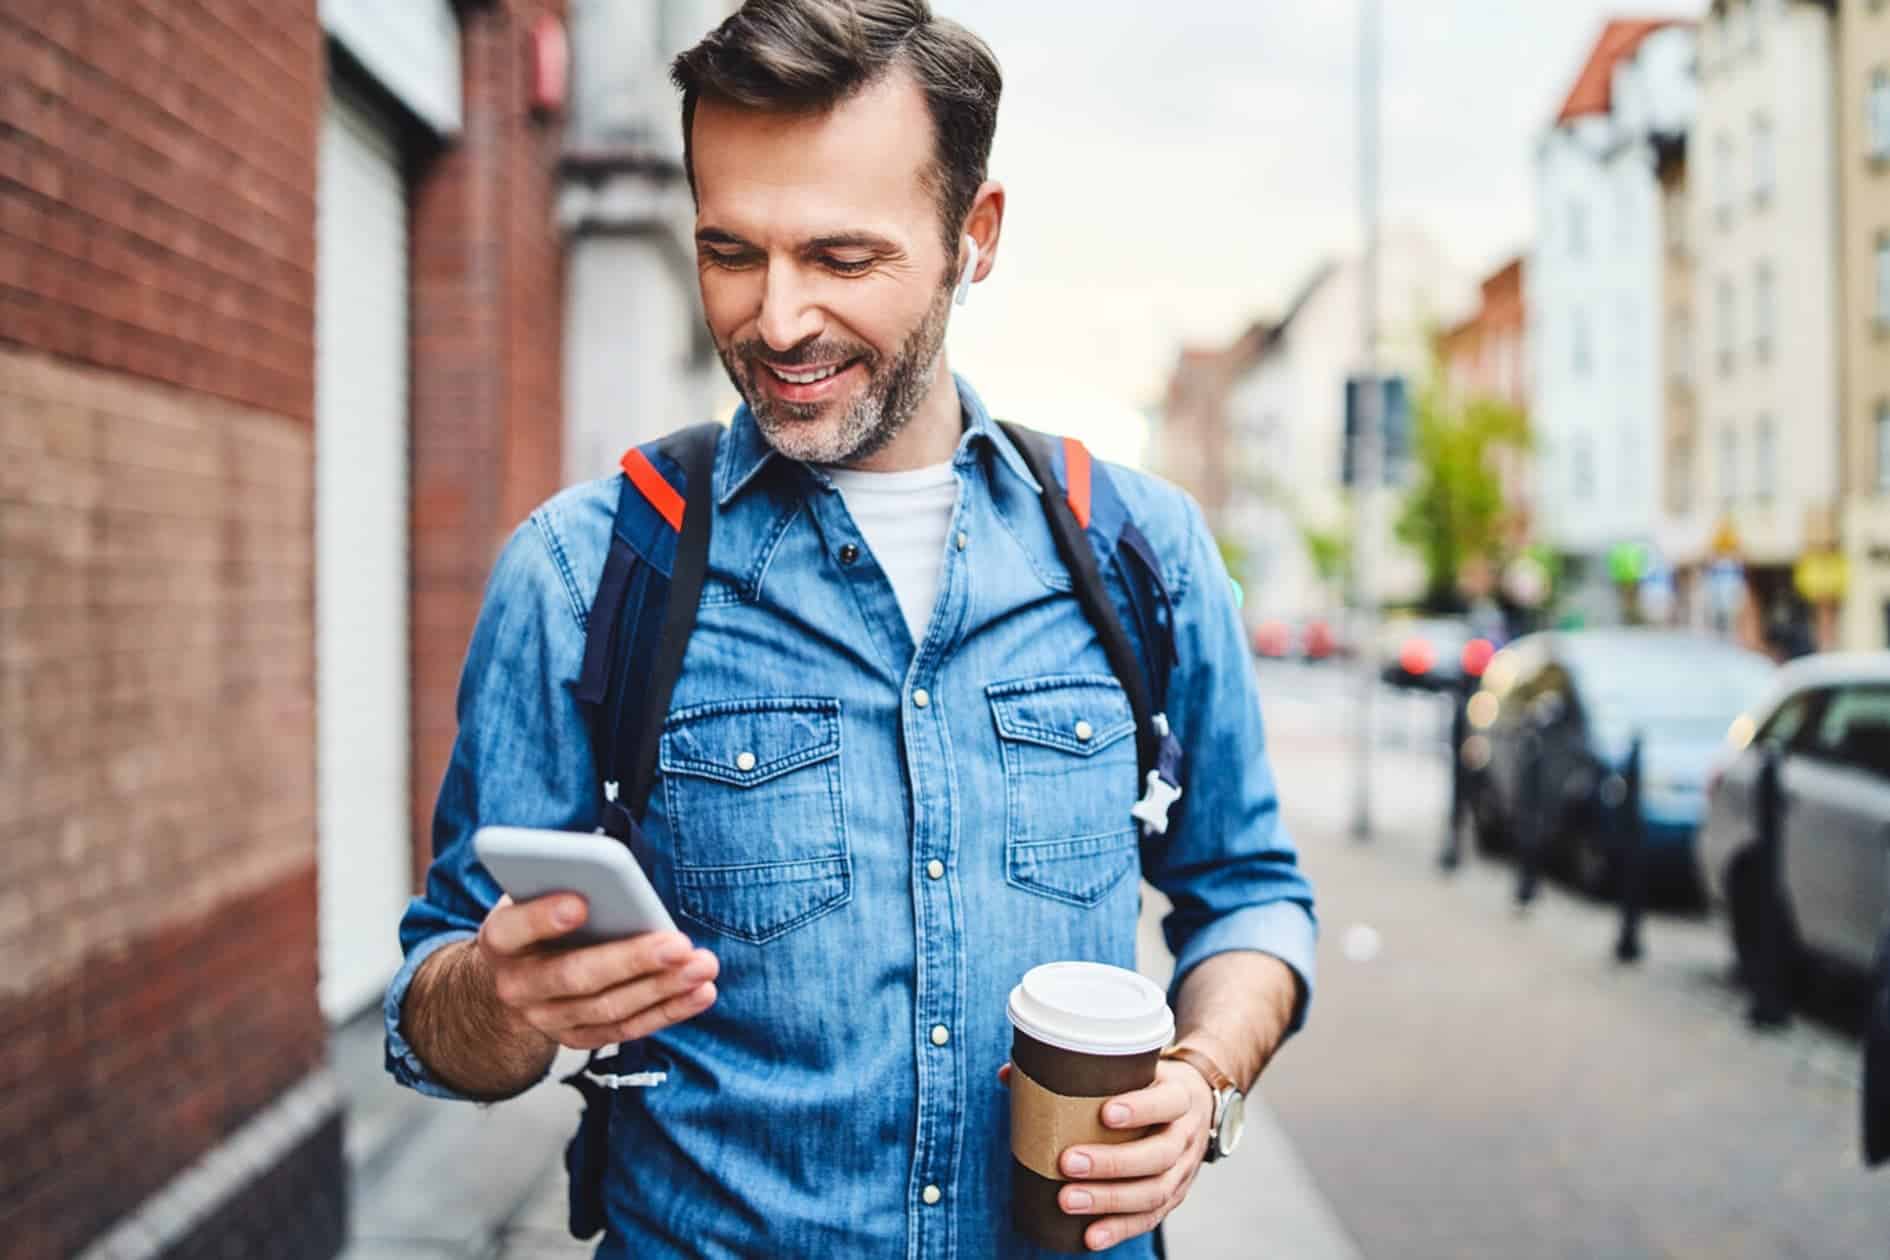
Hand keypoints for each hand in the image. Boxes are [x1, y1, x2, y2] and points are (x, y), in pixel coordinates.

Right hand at [478, 894, 718, 1051]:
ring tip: (702, 967)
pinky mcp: (576, 1038)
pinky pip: (626, 1030)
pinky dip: (667, 1012)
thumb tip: (610, 868)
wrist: (507, 980)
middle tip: (679, 944)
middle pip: (575, 976)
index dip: (543, 917)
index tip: (579, 902)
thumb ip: (561, 883)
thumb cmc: (534, 923)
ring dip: (662, 989)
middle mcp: (517, 986)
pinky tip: (699, 993)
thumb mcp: (532, 894)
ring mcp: (546, 1019)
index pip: (514, 929)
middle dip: (632, 960)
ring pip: (608, 1008)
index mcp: (500, 940)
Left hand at [997, 1058, 1214, 1250]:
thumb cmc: (1150, 1083)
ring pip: (1154, 1192)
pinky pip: (1149, 1218)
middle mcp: (1185, 1135)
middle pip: (1157, 1155)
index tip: (1105, 1113)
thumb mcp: (1131, 1066)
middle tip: (1068, 1162)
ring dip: (1109, 1200)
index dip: (1141, 1109)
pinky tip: (1090, 1236)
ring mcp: (1183, 1171)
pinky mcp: (1173, 1196)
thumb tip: (1008, 1075)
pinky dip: (1119, 1229)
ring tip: (1067, 1200)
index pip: (1167, 1102)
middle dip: (1112, 1162)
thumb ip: (1077, 1068)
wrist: (1196, 1103)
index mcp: (1180, 1096)